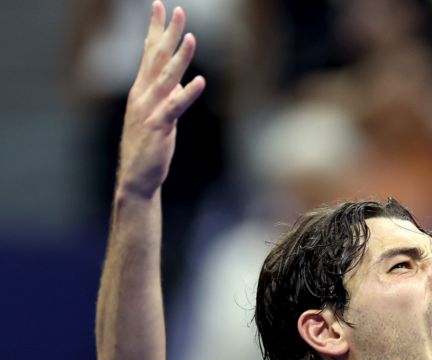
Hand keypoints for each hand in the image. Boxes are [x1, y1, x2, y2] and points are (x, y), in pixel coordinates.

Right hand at [116, 2, 204, 197]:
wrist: (137, 176)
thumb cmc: (149, 145)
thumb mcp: (158, 114)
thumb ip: (166, 94)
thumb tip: (176, 79)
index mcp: (141, 89)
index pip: (148, 52)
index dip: (155, 29)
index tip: (161, 6)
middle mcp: (142, 95)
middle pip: (156, 58)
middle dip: (168, 33)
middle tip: (178, 10)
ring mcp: (149, 109)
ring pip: (166, 78)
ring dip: (180, 57)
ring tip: (192, 38)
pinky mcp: (160, 126)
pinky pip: (175, 106)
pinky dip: (187, 93)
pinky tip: (200, 81)